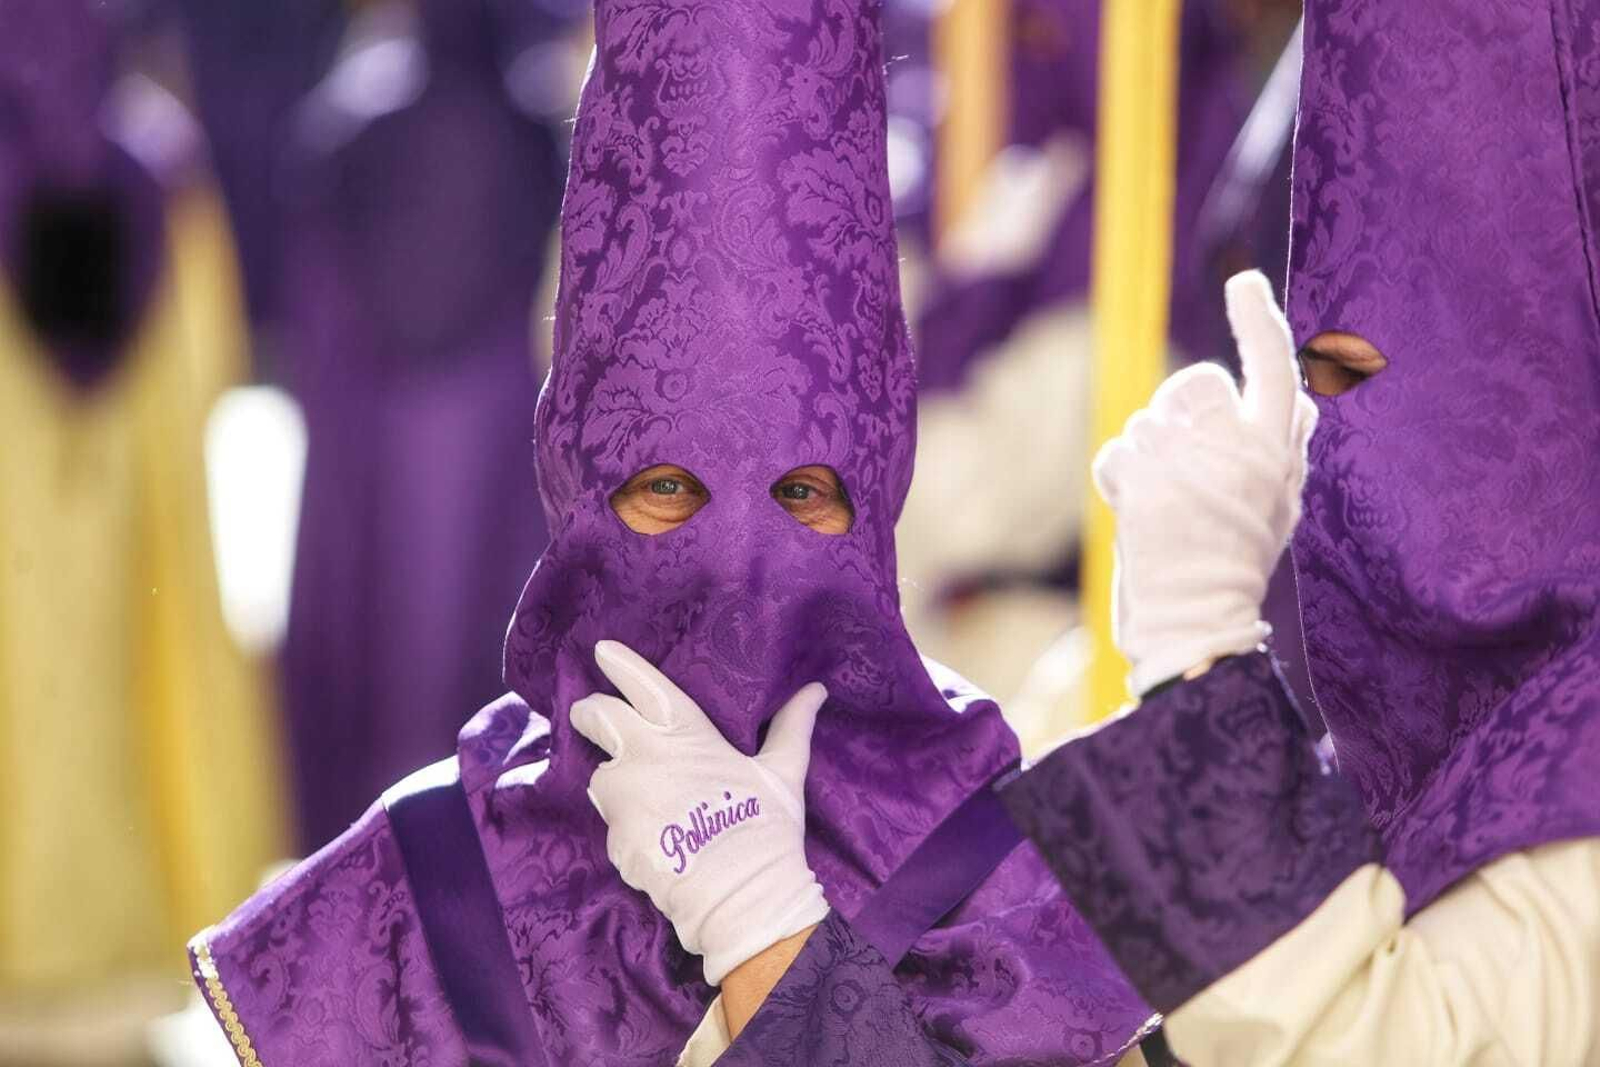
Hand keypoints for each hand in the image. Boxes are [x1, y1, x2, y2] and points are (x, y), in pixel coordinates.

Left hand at [569, 640, 829, 985]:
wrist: (741, 898)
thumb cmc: (766, 829)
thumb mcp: (784, 773)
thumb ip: (792, 726)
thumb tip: (816, 689)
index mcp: (685, 732)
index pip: (641, 685)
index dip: (620, 665)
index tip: (602, 650)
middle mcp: (645, 756)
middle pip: (597, 717)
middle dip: (591, 713)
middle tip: (593, 716)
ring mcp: (624, 797)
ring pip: (600, 773)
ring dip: (614, 777)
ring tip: (644, 795)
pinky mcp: (614, 837)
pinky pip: (612, 820)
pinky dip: (625, 822)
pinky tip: (654, 834)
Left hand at [1093, 270, 1316, 696]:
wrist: (1198, 624)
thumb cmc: (1235, 567)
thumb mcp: (1279, 506)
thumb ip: (1284, 449)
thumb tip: (1298, 398)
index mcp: (1276, 454)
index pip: (1274, 371)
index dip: (1259, 323)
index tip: (1243, 283)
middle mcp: (1238, 452)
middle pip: (1194, 391)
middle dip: (1177, 419)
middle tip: (1180, 471)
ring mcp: (1191, 466)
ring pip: (1149, 423)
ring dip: (1145, 457)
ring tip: (1164, 506)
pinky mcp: (1147, 485)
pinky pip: (1116, 452)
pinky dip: (1116, 478)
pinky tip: (1135, 509)